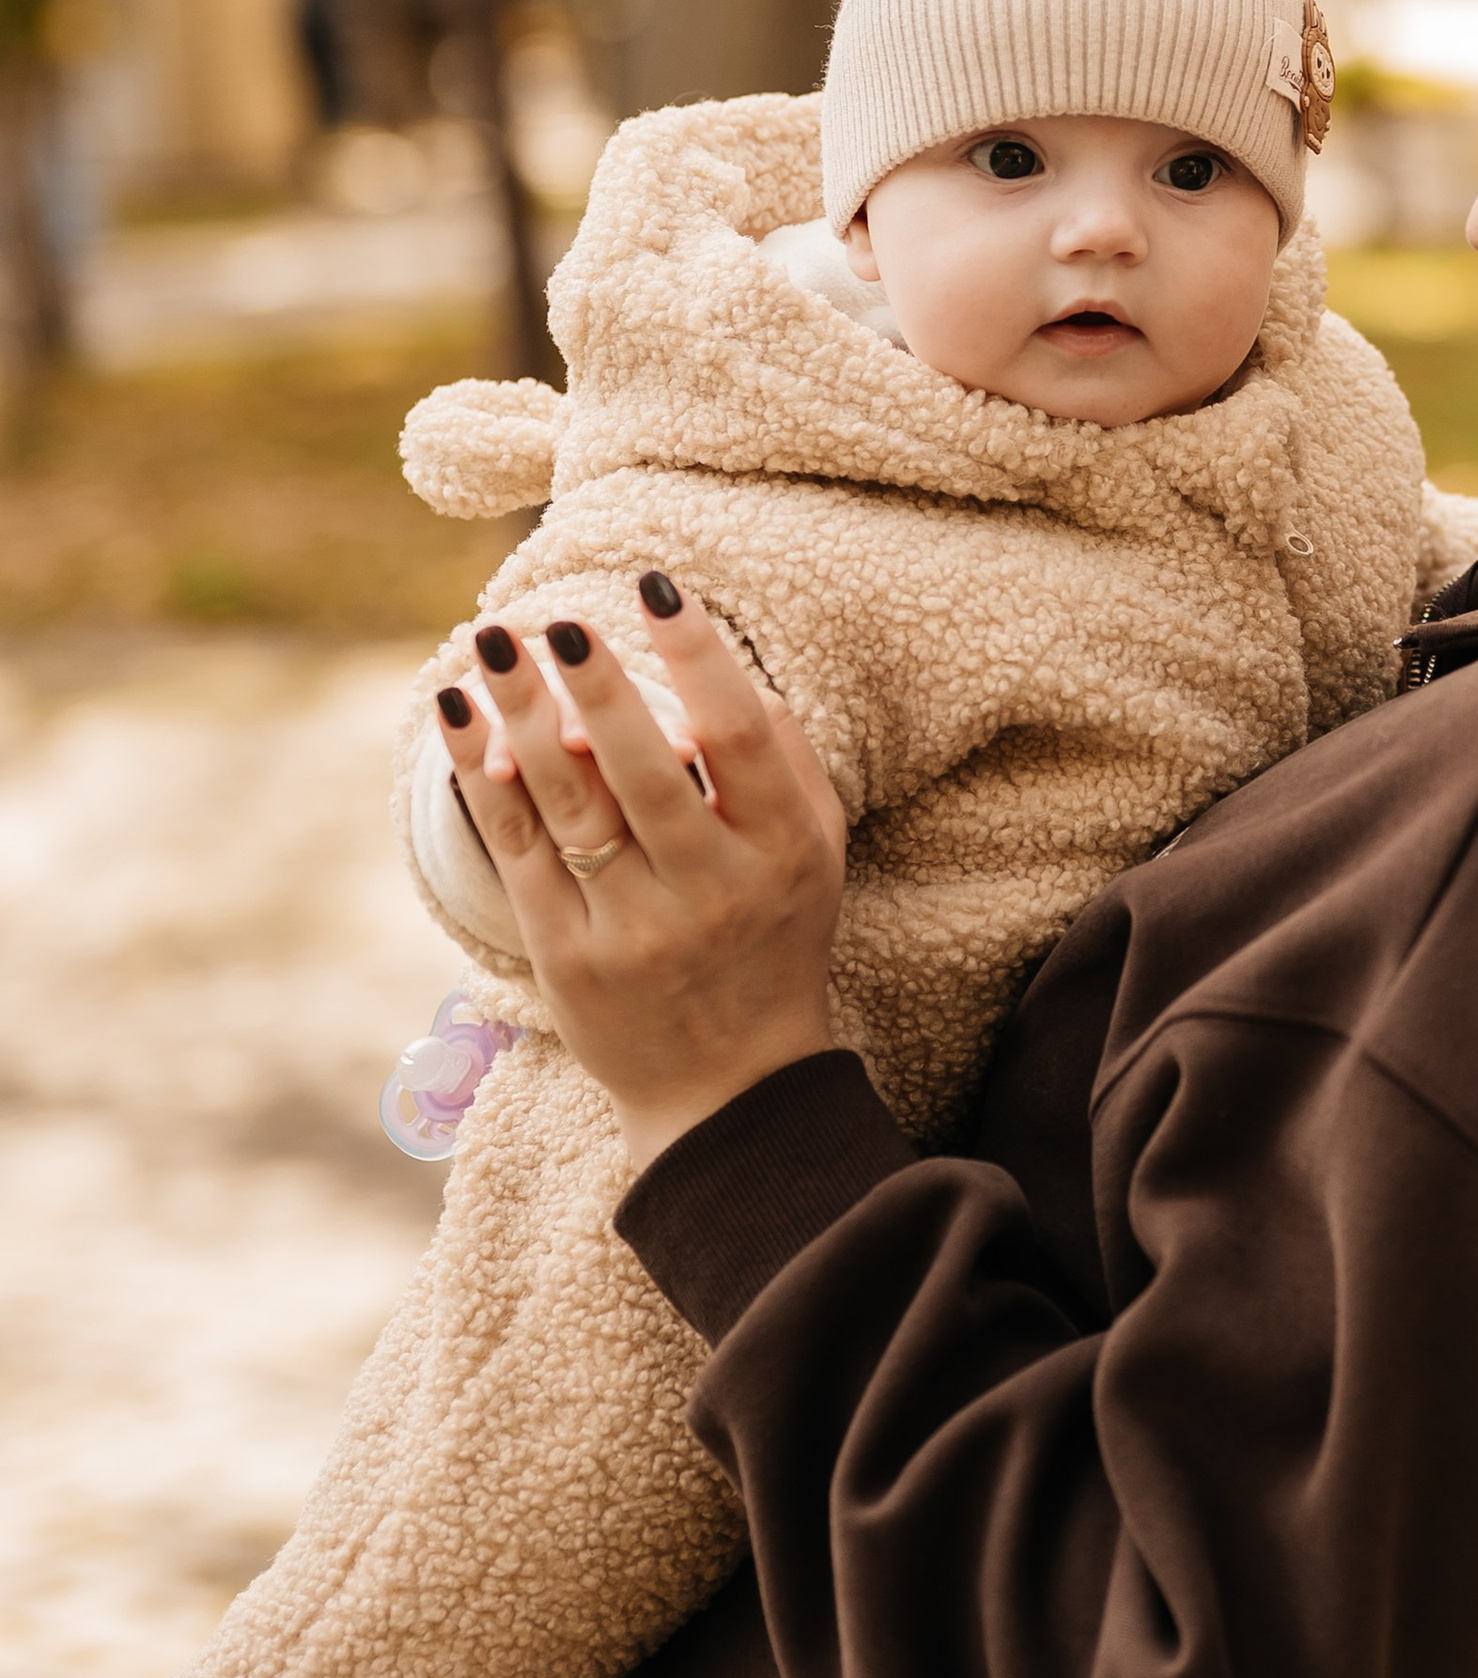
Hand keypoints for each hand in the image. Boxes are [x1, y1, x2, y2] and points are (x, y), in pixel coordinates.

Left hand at [441, 580, 847, 1172]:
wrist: (728, 1090)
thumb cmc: (775, 940)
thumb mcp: (817, 854)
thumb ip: (784, 761)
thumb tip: (725, 667)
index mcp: (782, 852)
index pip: (739, 738)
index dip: (697, 657)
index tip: (654, 588)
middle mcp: (712, 891)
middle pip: (646, 771)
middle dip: (597, 687)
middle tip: (557, 617)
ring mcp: (636, 930)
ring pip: (570, 806)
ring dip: (522, 717)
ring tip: (492, 644)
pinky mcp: (568, 958)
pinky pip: (517, 849)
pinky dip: (483, 777)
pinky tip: (460, 714)